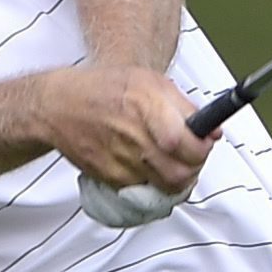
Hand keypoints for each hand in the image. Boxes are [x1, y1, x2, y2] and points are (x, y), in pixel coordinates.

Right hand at [44, 64, 209, 199]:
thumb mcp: (149, 82)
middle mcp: (132, 133)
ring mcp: (120, 159)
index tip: (204, 145)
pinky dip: (152, 181)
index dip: (201, 149)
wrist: (57, 106)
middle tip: (192, 159)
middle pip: (180, 172)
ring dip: (175, 178)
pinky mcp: (110, 177)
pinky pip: (144, 189)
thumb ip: (185, 107)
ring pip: (165, 186)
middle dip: (193, 169)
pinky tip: (146, 164)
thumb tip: (213, 131)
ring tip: (171, 162)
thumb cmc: (103, 89)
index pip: (186, 141)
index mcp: (145, 103)